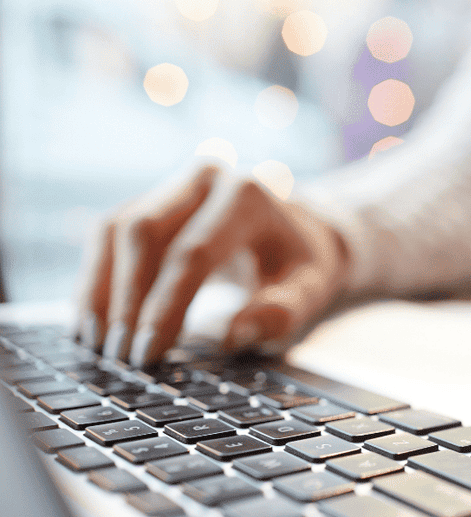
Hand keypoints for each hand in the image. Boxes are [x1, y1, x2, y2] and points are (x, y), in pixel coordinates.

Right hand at [77, 163, 349, 366]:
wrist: (303, 229)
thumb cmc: (304, 264)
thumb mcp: (313, 288)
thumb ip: (285, 311)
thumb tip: (236, 336)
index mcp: (248, 196)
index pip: (194, 252)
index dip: (165, 305)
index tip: (148, 354)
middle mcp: (205, 178)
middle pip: (144, 231)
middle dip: (127, 298)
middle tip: (122, 357)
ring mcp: (174, 185)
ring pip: (115, 229)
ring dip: (99, 289)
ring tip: (97, 346)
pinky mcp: (150, 200)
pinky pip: (108, 235)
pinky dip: (96, 279)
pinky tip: (92, 323)